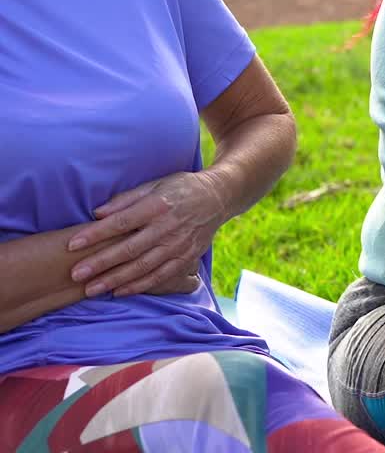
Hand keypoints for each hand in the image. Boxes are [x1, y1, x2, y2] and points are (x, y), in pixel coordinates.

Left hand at [67, 172, 227, 296]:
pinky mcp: (187, 257)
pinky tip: (120, 292)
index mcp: (158, 206)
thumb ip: (126, 200)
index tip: (73, 244)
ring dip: (115, 280)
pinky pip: (161, 275)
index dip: (96, 234)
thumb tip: (97, 214)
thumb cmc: (180, 188)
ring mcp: (179, 245)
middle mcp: (168, 227)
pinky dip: (140, 286)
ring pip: (143, 267)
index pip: (121, 222)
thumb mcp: (155, 185)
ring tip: (91, 289)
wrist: (218, 197)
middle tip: (76, 274)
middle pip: (129, 249)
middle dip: (100, 263)